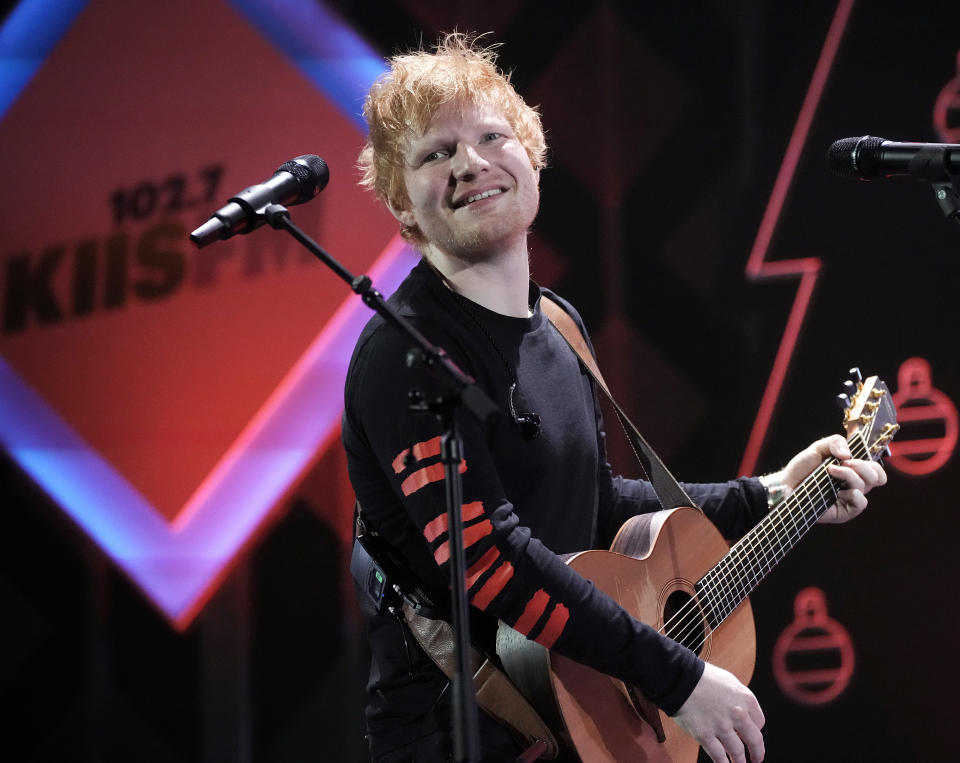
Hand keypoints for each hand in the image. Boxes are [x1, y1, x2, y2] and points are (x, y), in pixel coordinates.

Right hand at [672, 662, 764, 762]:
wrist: (679, 678)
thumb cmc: (701, 677)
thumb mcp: (728, 681)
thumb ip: (739, 698)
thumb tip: (743, 713)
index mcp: (746, 699)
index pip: (759, 722)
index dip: (755, 729)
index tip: (750, 733)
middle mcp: (738, 714)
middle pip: (755, 740)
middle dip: (757, 753)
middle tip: (757, 759)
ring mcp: (721, 726)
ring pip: (737, 752)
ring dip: (740, 762)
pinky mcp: (704, 735)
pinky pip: (718, 756)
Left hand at [771, 434, 886, 522]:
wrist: (786, 483)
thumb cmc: (803, 468)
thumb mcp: (818, 448)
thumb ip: (835, 442)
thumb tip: (848, 454)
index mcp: (853, 471)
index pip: (876, 470)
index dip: (871, 463)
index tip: (851, 457)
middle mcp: (854, 485)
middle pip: (876, 477)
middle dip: (861, 466)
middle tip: (842, 462)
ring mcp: (849, 499)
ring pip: (865, 487)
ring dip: (850, 475)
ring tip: (830, 471)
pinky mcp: (843, 512)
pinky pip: (860, 504)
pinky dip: (854, 494)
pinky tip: (840, 490)